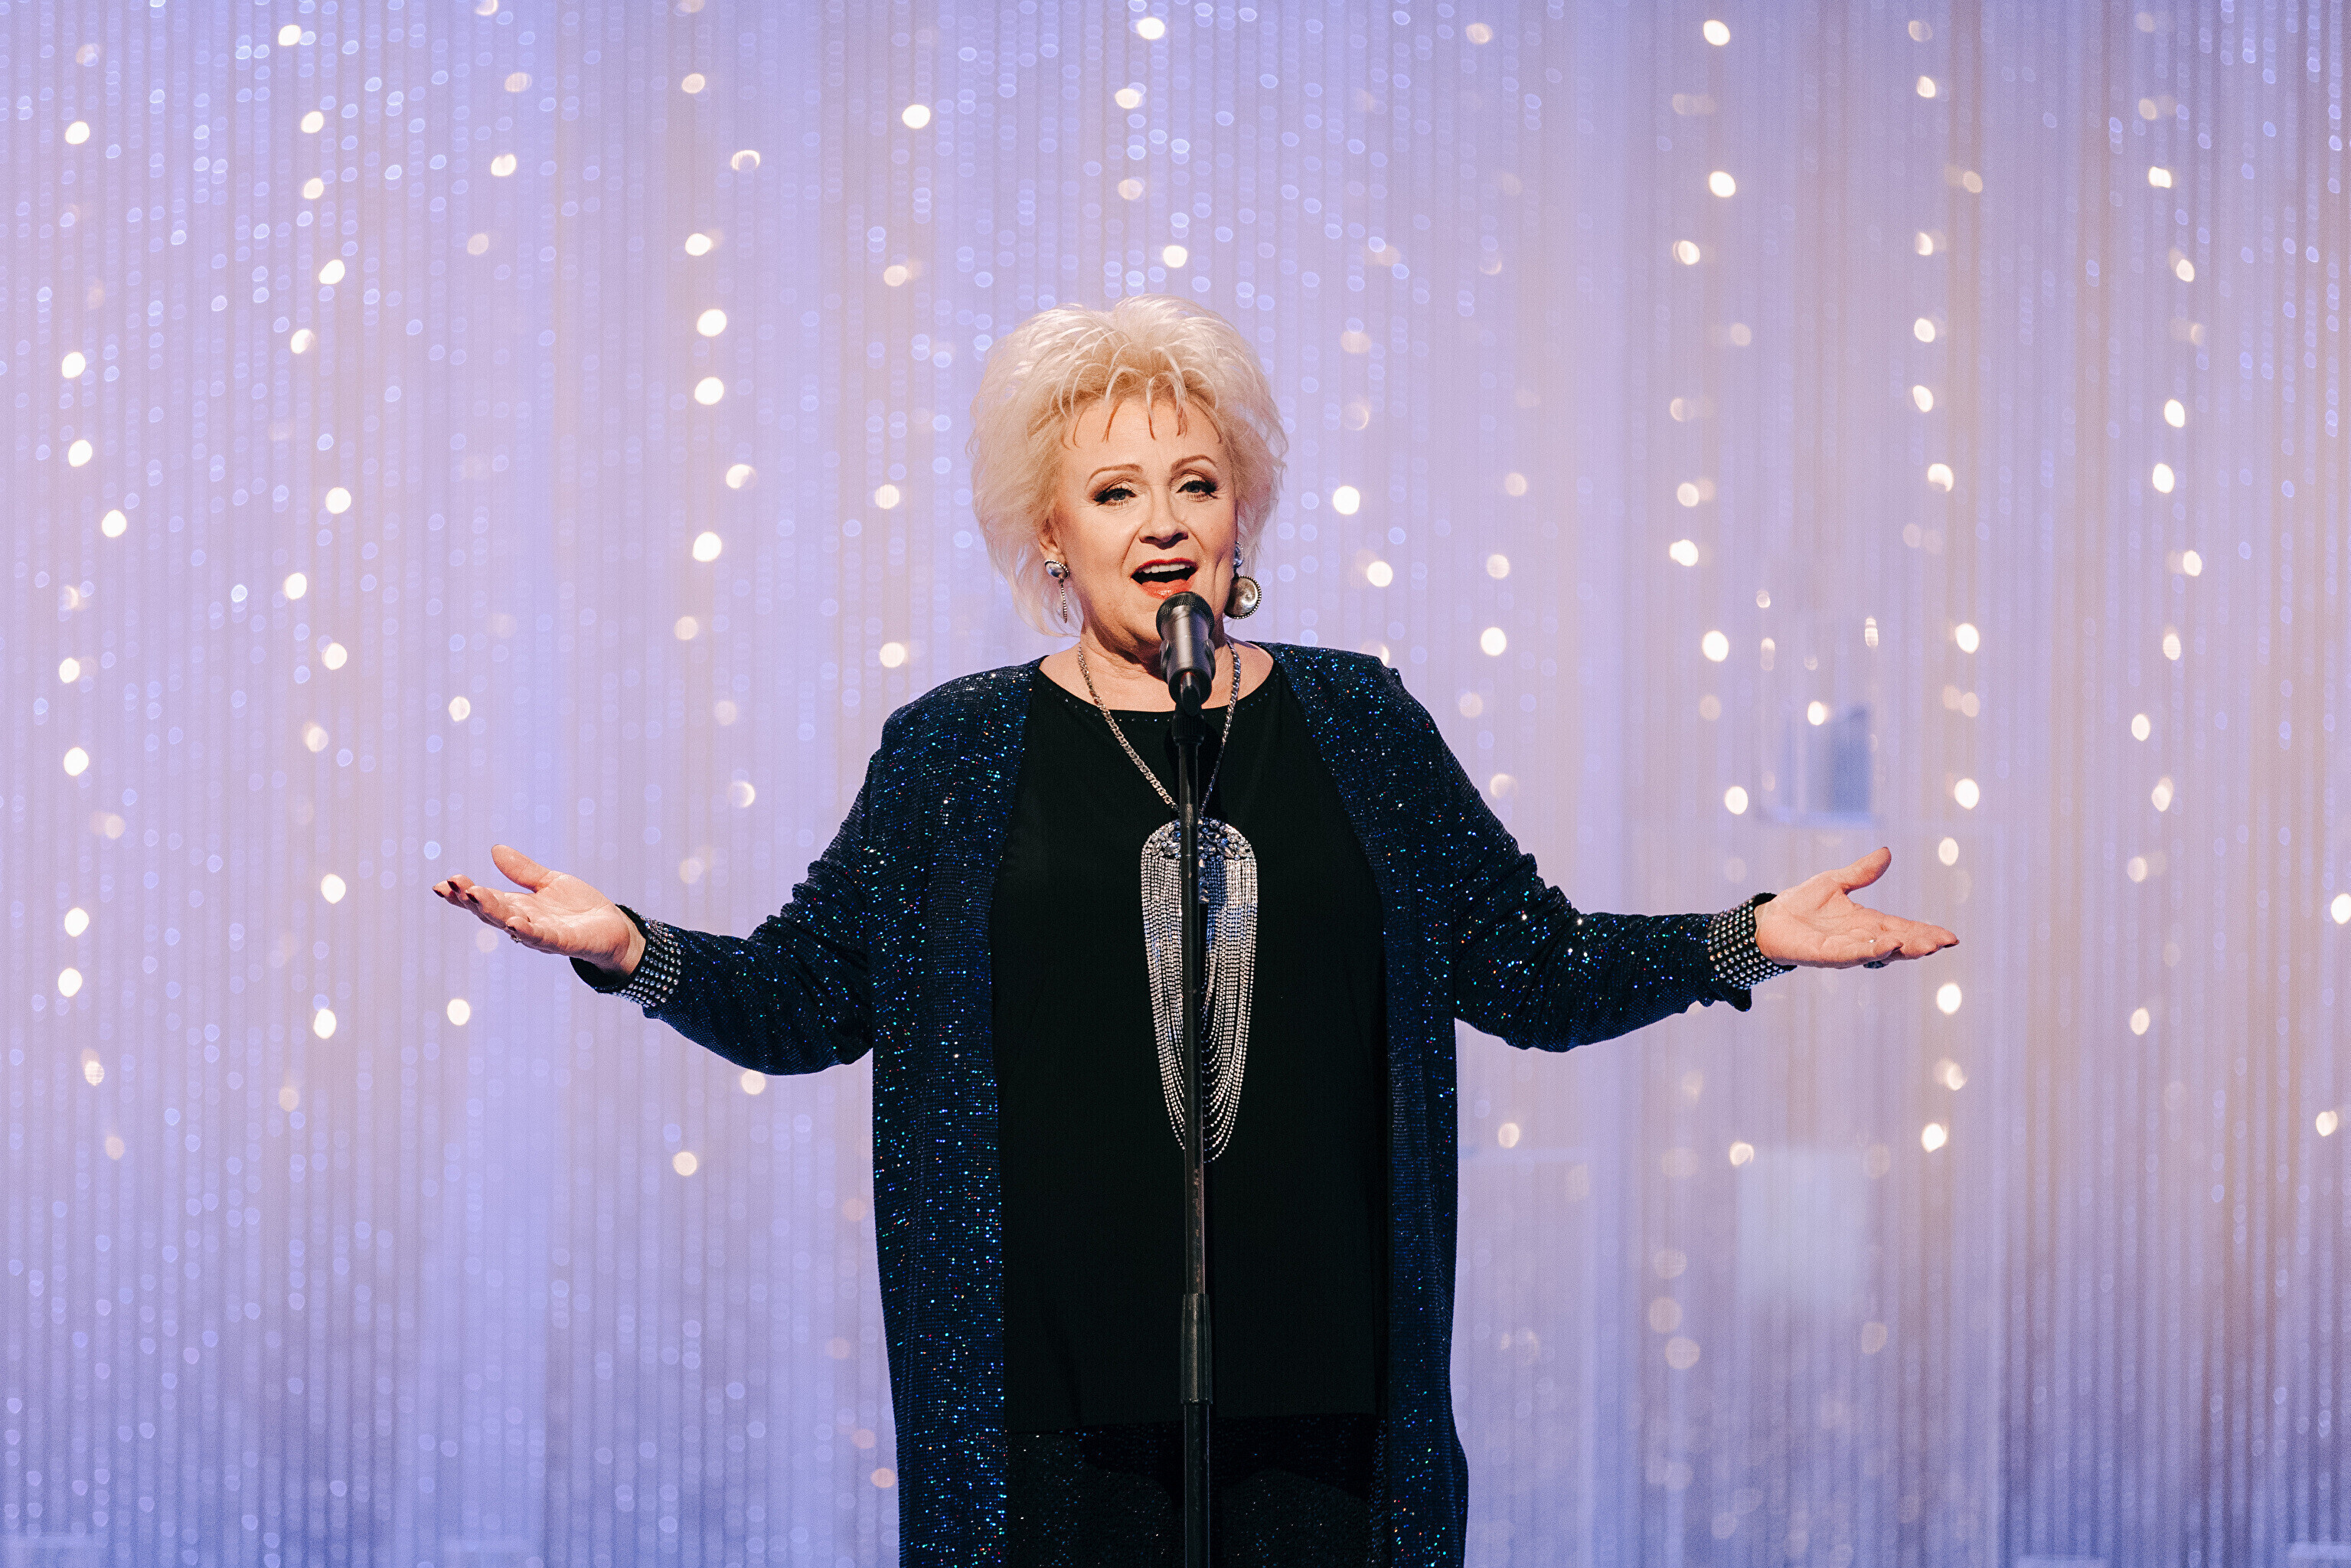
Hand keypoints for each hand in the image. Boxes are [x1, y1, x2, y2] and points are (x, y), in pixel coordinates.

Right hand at [432, 844, 644, 977]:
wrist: (613, 929)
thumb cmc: (578, 908)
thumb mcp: (549, 882)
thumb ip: (523, 870)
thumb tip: (495, 849)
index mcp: (518, 906)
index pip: (485, 898)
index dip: (463, 893)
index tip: (442, 883)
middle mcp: (523, 922)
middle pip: (491, 911)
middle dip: (471, 899)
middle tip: (454, 885)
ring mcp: (541, 934)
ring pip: (510, 924)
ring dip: (492, 911)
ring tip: (474, 895)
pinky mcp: (563, 942)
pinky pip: (542, 938)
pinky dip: (528, 932)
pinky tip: (515, 923)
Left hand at [1754, 847, 1956, 969]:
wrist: (1769, 919)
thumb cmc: (1801, 903)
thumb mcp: (1836, 882)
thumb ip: (1862, 873)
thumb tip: (1886, 852)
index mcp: (1867, 923)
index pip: (1903, 928)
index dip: (1925, 932)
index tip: (1951, 937)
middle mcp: (1860, 939)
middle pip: (1898, 942)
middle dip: (1921, 943)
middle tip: (1945, 943)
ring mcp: (1844, 949)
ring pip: (1879, 952)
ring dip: (1903, 950)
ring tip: (1926, 947)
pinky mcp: (1825, 954)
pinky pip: (1851, 954)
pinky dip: (1870, 951)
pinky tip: (1889, 947)